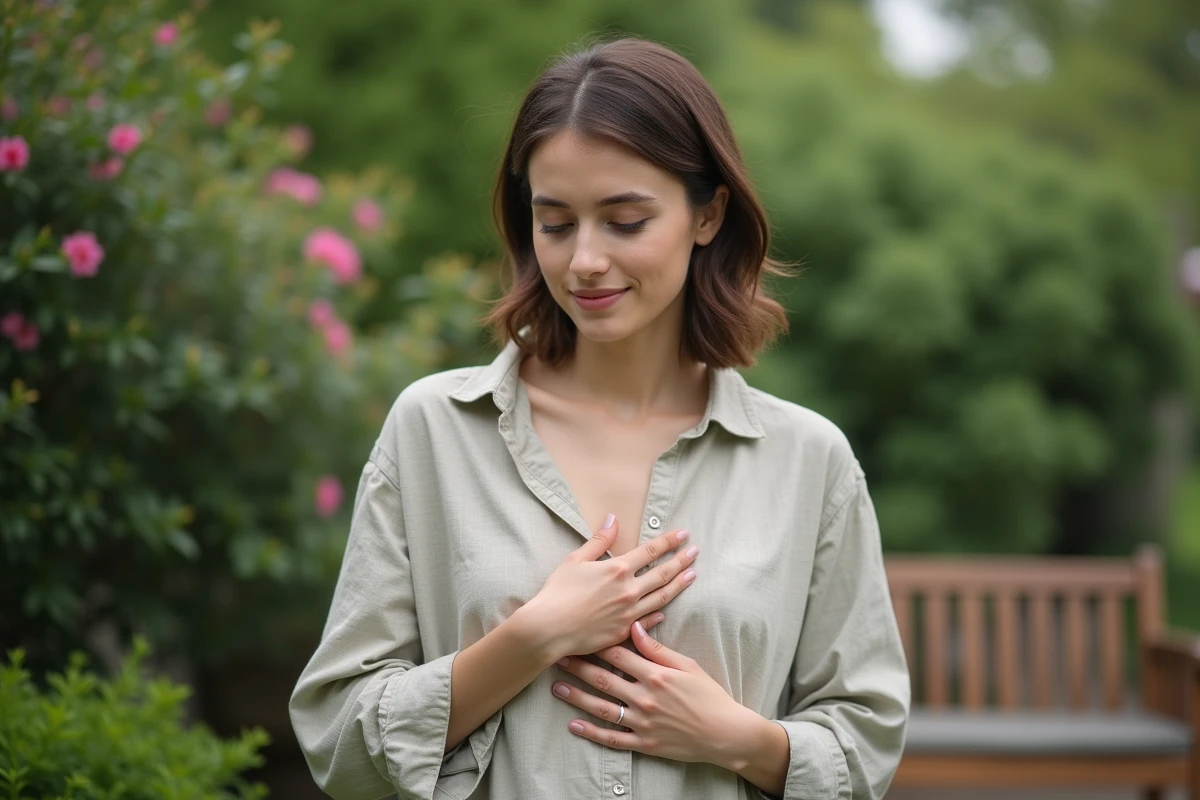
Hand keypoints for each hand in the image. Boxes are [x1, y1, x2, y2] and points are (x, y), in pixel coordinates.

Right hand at [518, 516, 697, 658]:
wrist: (549, 629)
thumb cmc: (557, 592)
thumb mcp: (575, 559)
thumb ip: (599, 540)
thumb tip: (613, 519)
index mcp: (617, 569)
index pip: (651, 551)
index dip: (669, 541)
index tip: (684, 535)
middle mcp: (629, 590)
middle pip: (663, 573)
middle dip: (681, 561)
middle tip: (696, 552)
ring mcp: (629, 613)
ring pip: (662, 597)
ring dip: (679, 585)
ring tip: (693, 575)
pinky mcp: (624, 632)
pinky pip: (648, 621)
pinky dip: (659, 614)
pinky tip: (666, 610)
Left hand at [550, 619, 766, 769]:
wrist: (725, 733)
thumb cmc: (709, 695)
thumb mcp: (688, 666)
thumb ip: (658, 648)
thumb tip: (634, 626)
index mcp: (656, 675)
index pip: (618, 655)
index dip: (596, 645)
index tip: (578, 636)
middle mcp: (645, 698)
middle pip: (604, 679)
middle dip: (578, 667)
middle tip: (558, 658)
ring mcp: (642, 722)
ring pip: (602, 708)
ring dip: (577, 697)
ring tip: (557, 687)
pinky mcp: (644, 744)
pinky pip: (613, 738)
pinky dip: (591, 733)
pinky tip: (574, 725)